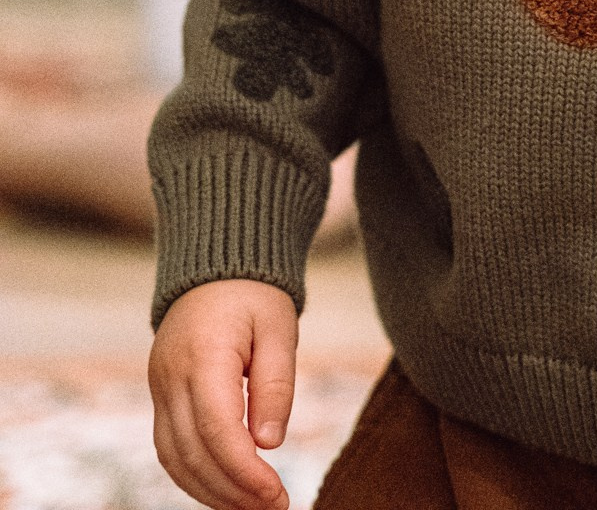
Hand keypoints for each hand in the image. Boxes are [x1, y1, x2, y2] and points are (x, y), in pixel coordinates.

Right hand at [149, 279, 297, 509]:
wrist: (214, 268)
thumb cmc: (253, 295)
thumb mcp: (279, 327)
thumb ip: (276, 383)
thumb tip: (269, 443)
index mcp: (203, 354)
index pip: (217, 428)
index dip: (245, 470)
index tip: (276, 492)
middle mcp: (171, 376)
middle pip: (193, 451)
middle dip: (232, 490)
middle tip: (274, 506)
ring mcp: (159, 387)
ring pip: (174, 458)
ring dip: (211, 491)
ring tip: (253, 506)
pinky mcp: (160, 397)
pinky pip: (170, 448)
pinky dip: (195, 475)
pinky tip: (226, 489)